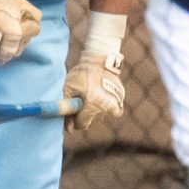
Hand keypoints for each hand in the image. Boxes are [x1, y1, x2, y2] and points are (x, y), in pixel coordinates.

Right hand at [0, 0, 41, 63]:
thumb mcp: (17, 3)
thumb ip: (33, 12)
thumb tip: (37, 21)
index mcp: (19, 32)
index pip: (36, 29)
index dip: (29, 22)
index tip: (20, 18)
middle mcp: (13, 46)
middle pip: (27, 40)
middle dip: (23, 32)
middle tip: (11, 23)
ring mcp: (4, 53)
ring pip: (19, 49)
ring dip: (15, 41)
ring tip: (5, 31)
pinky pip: (7, 55)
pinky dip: (6, 48)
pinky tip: (0, 39)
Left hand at [67, 10, 126, 132]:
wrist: (99, 58)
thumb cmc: (81, 73)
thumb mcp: (68, 88)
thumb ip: (67, 109)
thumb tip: (68, 130)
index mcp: (92, 105)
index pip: (82, 125)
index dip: (74, 122)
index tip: (71, 116)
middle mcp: (106, 106)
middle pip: (93, 119)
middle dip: (85, 113)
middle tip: (81, 100)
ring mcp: (116, 100)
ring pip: (104, 113)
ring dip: (97, 108)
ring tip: (90, 94)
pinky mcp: (121, 94)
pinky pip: (114, 104)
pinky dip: (107, 101)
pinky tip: (99, 90)